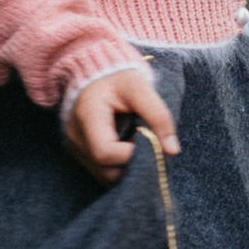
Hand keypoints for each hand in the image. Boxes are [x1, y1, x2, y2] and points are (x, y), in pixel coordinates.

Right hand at [64, 63, 178, 184]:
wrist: (94, 73)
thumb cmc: (117, 77)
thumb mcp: (140, 88)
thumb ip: (158, 116)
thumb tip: (173, 150)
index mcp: (87, 117)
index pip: (105, 152)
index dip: (131, 154)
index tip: (147, 139)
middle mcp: (76, 137)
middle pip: (106, 171)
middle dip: (132, 165)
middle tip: (145, 144)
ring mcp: (76, 148)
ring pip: (105, 176)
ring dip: (127, 168)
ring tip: (136, 144)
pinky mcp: (81, 153)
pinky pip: (102, 171)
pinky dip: (119, 167)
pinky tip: (128, 148)